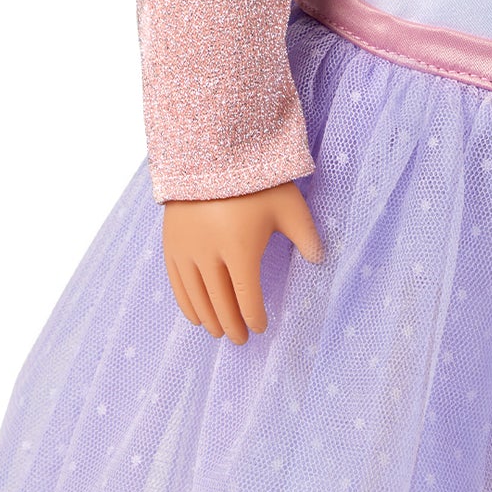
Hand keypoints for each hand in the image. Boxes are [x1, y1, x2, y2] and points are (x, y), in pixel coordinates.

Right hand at [160, 180, 323, 344]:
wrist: (210, 152)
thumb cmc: (255, 180)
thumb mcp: (288, 205)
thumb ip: (306, 235)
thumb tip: (319, 260)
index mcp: (240, 249)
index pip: (247, 297)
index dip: (254, 316)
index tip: (260, 327)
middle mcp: (209, 255)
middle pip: (221, 302)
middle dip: (232, 324)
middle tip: (240, 339)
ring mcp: (186, 250)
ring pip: (197, 297)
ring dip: (210, 319)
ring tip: (220, 332)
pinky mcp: (171, 243)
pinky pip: (177, 283)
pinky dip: (186, 304)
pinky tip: (196, 316)